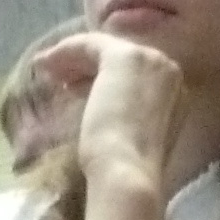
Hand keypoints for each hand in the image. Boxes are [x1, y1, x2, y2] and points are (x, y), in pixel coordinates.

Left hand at [36, 32, 183, 191]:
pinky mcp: (124, 57)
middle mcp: (166, 68)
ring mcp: (148, 60)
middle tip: (58, 78)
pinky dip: (65, 52)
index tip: (76, 90)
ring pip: (103, 50)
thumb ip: (128, 116)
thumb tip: (106, 111)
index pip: (133, 75)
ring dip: (73, 58)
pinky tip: (44, 64)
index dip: (102, 79)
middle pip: (119, 58)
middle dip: (87, 65)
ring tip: (45, 70)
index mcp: (175, 92)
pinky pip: (89, 45)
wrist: (129, 174)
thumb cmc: (129, 170)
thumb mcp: (132, 137)